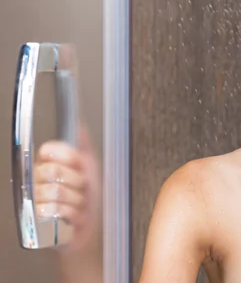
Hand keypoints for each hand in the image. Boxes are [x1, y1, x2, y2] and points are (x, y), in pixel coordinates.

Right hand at [33, 125, 100, 253]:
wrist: (88, 228)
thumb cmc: (89, 199)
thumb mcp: (91, 168)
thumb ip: (84, 146)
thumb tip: (79, 126)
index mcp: (48, 166)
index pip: (49, 150)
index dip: (68, 157)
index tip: (78, 165)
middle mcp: (37, 182)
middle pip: (53, 170)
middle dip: (77, 181)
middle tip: (81, 188)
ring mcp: (35, 201)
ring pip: (56, 191)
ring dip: (76, 200)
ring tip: (77, 204)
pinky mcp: (37, 221)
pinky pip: (55, 210)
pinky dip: (72, 214)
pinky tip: (73, 216)